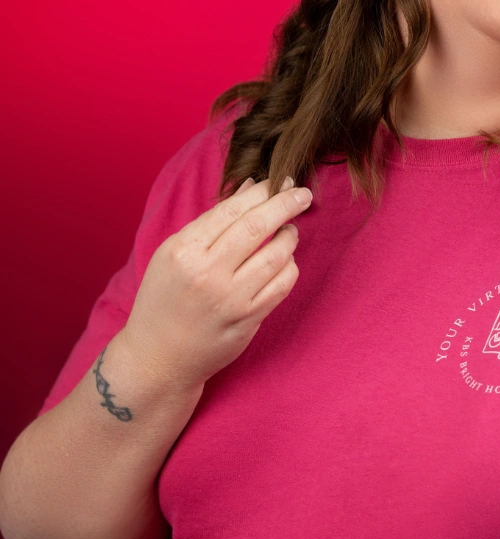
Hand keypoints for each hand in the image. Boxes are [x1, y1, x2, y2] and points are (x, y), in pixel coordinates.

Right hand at [120, 176, 312, 390]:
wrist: (158, 358)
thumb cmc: (165, 300)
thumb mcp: (173, 255)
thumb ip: (212, 222)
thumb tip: (251, 187)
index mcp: (183, 251)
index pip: (232, 209)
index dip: (262, 191)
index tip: (280, 181)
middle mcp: (207, 273)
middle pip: (258, 226)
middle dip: (286, 203)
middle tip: (303, 193)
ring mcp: (230, 298)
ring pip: (277, 254)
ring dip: (290, 236)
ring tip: (290, 230)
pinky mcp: (249, 318)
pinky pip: (283, 283)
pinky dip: (290, 265)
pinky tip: (284, 260)